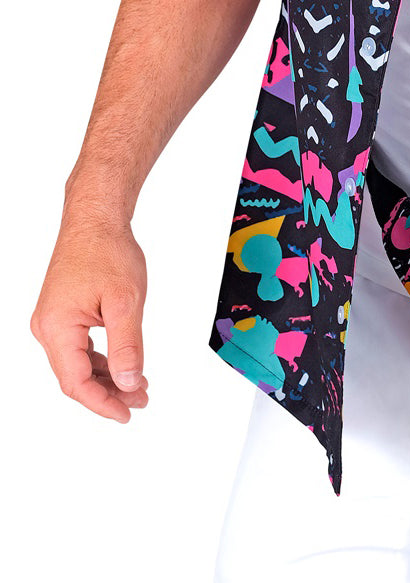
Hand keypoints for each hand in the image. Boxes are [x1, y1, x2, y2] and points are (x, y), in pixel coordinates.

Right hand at [30, 212, 150, 421]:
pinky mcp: (62, 312)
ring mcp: (52, 320)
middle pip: (75, 376)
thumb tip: (129, 383)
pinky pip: (79, 346)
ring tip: (138, 386)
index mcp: (56, 328)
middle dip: (109, 392)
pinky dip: (101, 358)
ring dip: (107, 376)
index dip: (102, 403)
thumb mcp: (126, 301)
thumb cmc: (107, 250)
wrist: (96, 218)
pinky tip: (123, 365)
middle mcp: (47, 327)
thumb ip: (127, 345)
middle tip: (141, 399)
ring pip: (78, 362)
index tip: (126, 413)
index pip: (76, 382)